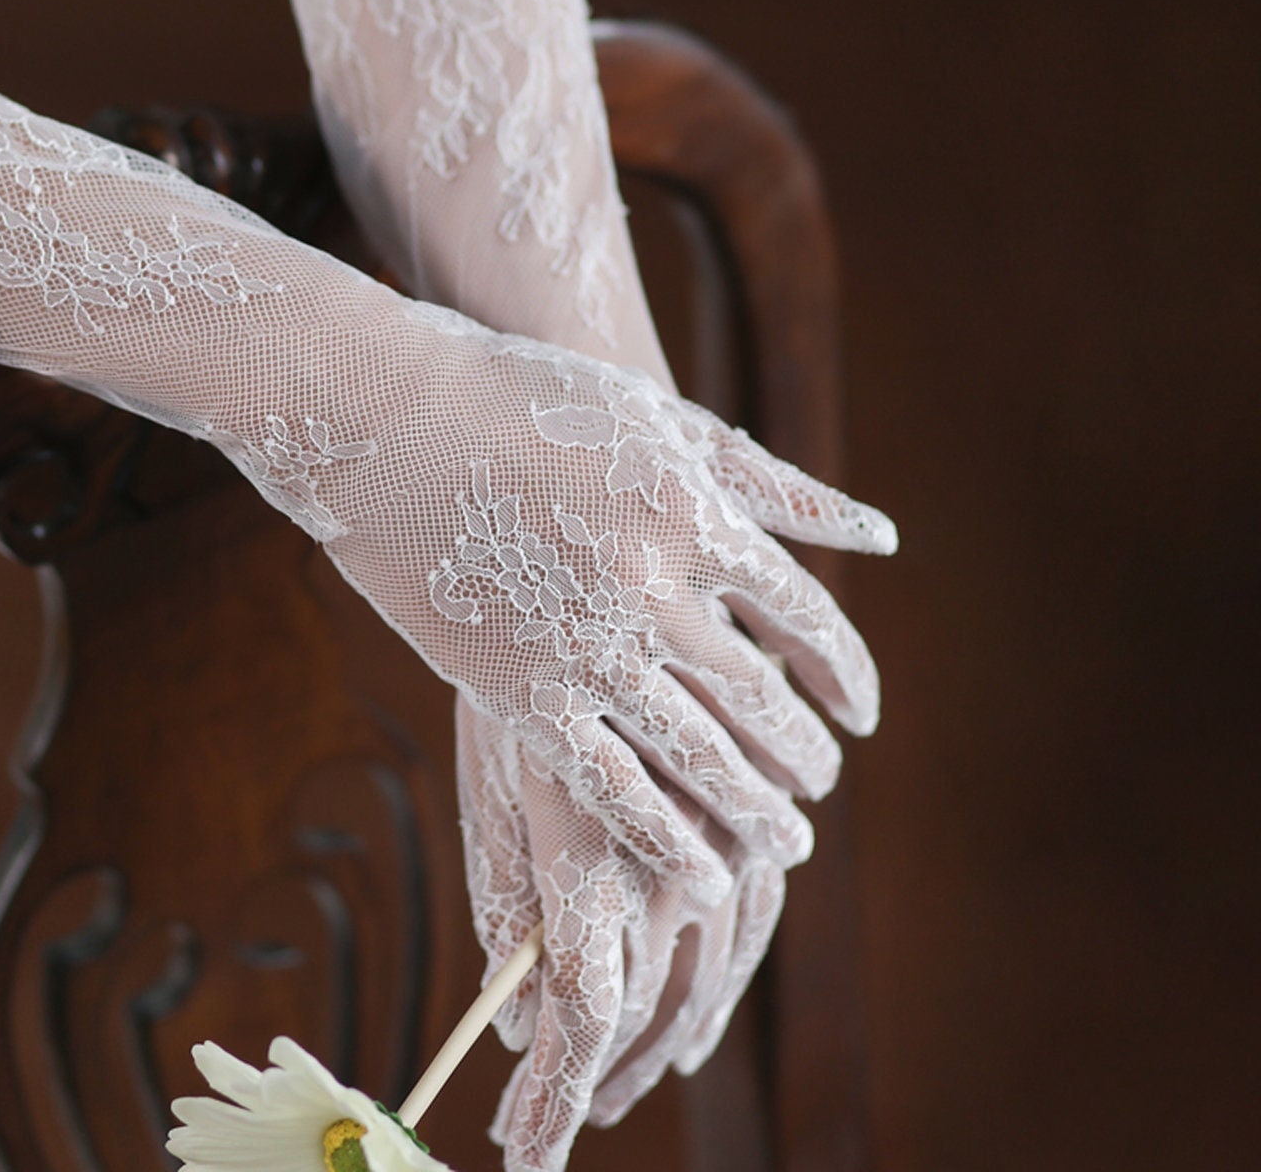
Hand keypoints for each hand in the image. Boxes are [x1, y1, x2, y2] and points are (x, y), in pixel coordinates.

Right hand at [273, 305, 891, 886]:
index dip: (845, 674)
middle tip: (823, 783)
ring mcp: (585, 645)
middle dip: (806, 754)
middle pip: (763, 698)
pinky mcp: (518, 689)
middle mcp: (653, 586)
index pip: (807, 619)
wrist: (386, 413)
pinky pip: (611, 788)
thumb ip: (767, 480)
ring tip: (783, 840)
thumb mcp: (656, 417)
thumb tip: (880, 536)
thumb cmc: (526, 396)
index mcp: (695, 512)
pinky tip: (698, 870)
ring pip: (700, 757)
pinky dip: (667, 839)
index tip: (859, 710)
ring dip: (755, 811)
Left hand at [457, 700, 783, 1169]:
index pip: (584, 1013)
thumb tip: (516, 1017)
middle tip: (548, 1134)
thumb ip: (513, 892)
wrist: (576, 566)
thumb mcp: (495, 783)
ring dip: (663, 1043)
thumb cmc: (512, 676)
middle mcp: (668, 858)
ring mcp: (718, 838)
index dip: (555, 1098)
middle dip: (596, 1082)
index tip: (523, 1158)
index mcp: (590, 853)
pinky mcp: (746, 809)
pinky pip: (749, 919)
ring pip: (709, 976)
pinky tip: (685, 1020)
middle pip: (646, 1012)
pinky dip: (714, 981)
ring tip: (614, 1090)